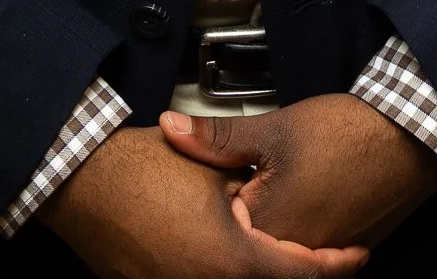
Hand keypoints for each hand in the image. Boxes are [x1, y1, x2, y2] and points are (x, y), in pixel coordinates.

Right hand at [40, 123, 369, 278]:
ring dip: (267, 274)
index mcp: (232, 262)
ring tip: (281, 255)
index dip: (336, 266)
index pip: (302, 276)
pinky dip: (228, 274)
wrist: (80, 181)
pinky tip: (232, 257)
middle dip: (303, 274)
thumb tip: (283, 197)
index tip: (356, 254)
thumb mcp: (211, 168)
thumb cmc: (140, 169)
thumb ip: (252, 187)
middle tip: (328, 259)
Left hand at [160, 96, 436, 250]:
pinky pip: (309, 245)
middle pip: (249, 243)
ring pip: (278, 247)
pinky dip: (297, 224)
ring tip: (276, 181)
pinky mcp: (344, 247)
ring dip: (269, 222)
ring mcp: (323, 253)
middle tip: (243, 178)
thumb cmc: (345, 133)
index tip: (208, 178)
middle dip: (236, 214)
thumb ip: (217, 138)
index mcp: (268, 229)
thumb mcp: (273, 127)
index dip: (209, 199)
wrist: (410, 139)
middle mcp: (295, 253)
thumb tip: (170, 129)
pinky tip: (302, 191)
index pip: (220, 228)